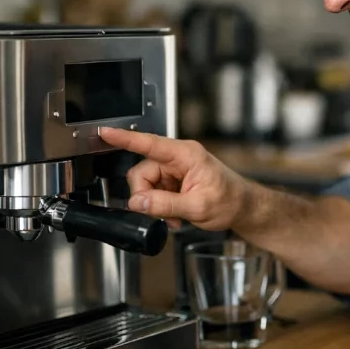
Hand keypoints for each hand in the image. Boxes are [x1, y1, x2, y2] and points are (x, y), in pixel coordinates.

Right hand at [98, 127, 247, 230]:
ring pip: (146, 185)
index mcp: (186, 155)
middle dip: (147, 196)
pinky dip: (161, 206)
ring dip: (155, 204)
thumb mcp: (198, 207)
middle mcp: (178, 158)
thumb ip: (164, 204)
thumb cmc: (230, 201)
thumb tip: (137, 202)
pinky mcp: (175, 179)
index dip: (125, 138)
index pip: (149, 144)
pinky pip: (155, 191)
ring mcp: (176, 168)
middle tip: (164, 213)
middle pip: (142, 172)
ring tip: (175, 216)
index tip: (106, 132)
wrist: (243, 207)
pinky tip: (176, 214)